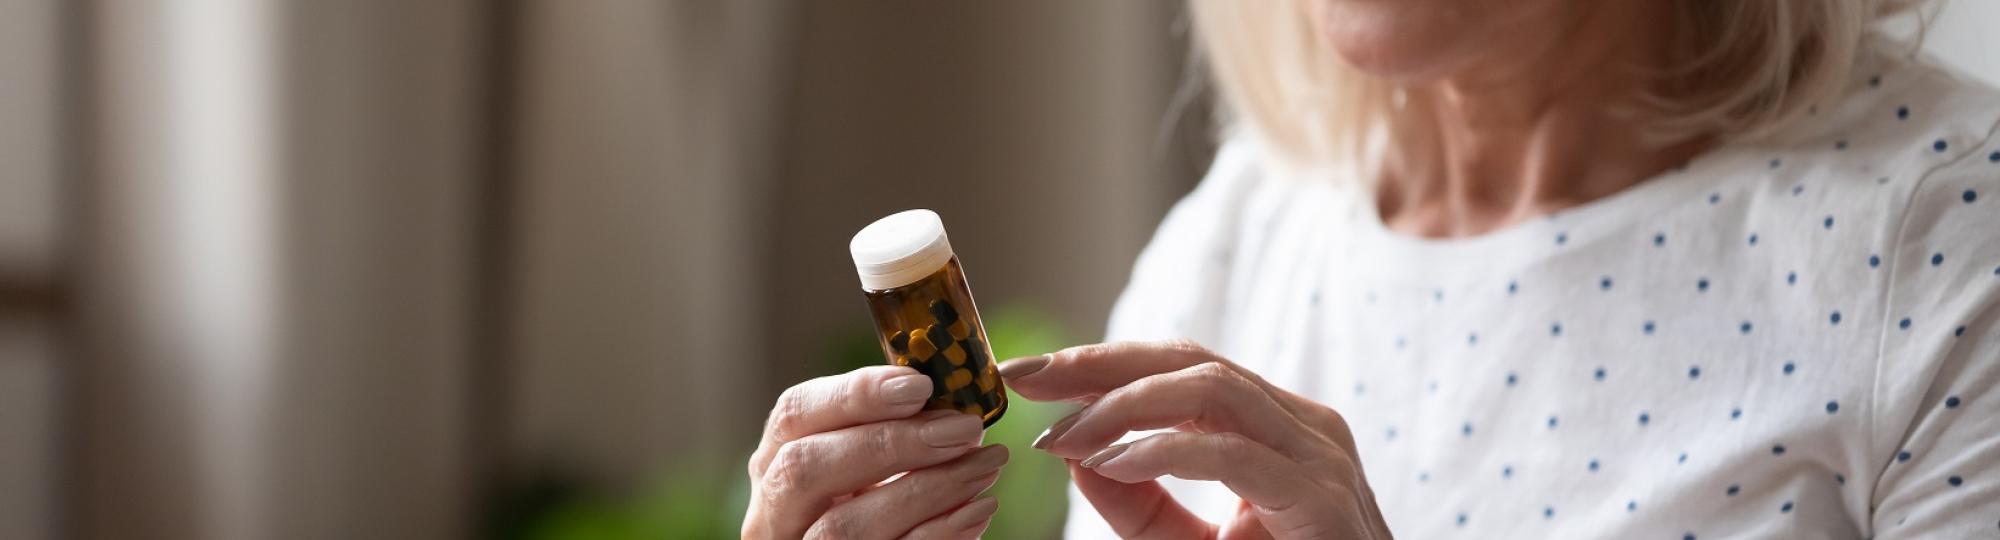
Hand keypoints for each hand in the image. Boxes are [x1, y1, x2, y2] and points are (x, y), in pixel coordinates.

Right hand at [744, 365, 1006, 538]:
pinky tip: (978, 508)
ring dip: (924, 491)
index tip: (919, 384)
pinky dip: (936, 534)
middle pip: (806, 468)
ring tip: (985, 465)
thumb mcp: (873, 463)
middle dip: (890, 442)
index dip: (854, 394)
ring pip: (842, 527)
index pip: (794, 413)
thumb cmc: (880, 506)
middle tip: (962, 428)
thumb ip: (897, 429)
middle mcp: (774, 510)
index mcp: (777, 460)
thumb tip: (954, 405)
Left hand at [1000, 341, 1391, 539]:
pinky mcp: (1323, 499)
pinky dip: (1165, 451)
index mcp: (1278, 428)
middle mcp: (1304, 427)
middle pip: (1191, 362)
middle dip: (1099, 364)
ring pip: (1212, 390)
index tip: (1025, 378)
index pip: (1181, 370)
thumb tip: (1076, 456)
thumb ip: (1139, 506)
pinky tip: (1113, 462)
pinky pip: (1234, 452)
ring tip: (1063, 434)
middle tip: (1024, 379)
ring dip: (1122, 405)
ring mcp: (1321, 457)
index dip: (1102, 365)